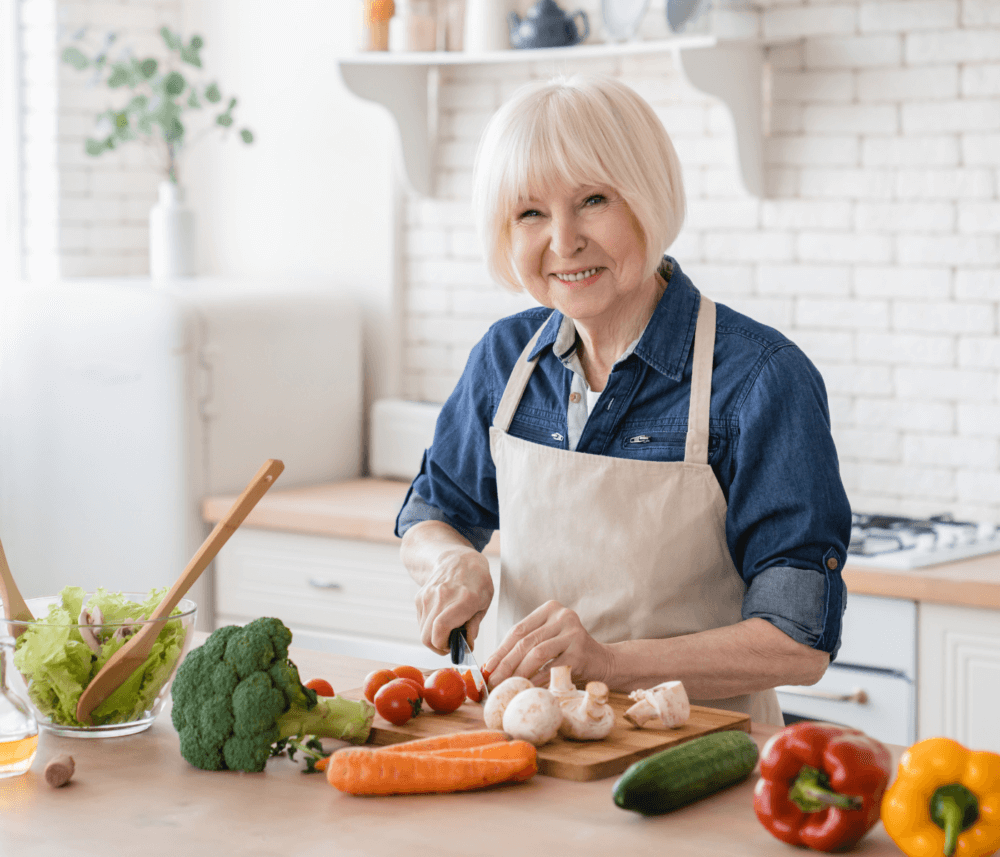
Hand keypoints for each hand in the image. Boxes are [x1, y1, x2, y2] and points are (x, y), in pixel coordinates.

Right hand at [414, 547, 492, 654]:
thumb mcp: (485, 602)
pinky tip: (441, 619)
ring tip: (448, 631)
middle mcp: (442, 597)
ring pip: (423, 632)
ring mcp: (427, 596)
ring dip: (434, 638)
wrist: (457, 559)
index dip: (444, 645)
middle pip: (428, 636)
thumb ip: (474, 626)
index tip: (453, 647)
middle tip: (450, 644)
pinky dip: (429, 627)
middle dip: (438, 647)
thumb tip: (467, 646)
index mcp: (464, 599)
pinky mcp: (419, 597)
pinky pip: (421, 622)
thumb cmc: (477, 581)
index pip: (441, 628)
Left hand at [483, 600, 612, 688]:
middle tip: (493, 681)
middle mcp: (562, 616)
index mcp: (550, 609)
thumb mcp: (547, 641)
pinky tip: (526, 688)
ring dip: (518, 672)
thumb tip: (491, 666)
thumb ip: (525, 646)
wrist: (603, 661)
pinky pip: (552, 666)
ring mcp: (573, 632)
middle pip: (525, 641)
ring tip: (506, 686)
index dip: (500, 650)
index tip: (487, 668)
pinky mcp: (580, 651)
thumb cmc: (568, 653)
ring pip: (536, 652)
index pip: (518, 630)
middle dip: (505, 664)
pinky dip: (536, 679)